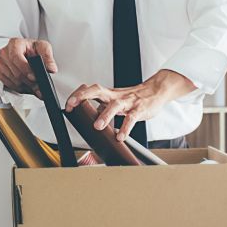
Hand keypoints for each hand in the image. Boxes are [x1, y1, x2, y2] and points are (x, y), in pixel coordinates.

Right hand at [0, 38, 57, 97]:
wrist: (28, 52)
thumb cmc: (34, 48)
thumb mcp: (44, 48)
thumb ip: (48, 57)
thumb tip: (51, 68)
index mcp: (15, 44)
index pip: (16, 57)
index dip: (25, 69)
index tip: (34, 78)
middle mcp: (5, 52)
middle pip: (16, 72)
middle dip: (29, 82)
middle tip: (40, 88)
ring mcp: (1, 63)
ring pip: (13, 80)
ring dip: (25, 87)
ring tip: (36, 88)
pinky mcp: (0, 72)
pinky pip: (9, 84)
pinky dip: (20, 88)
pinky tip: (28, 87)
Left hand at [65, 70, 195, 140]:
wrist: (157, 91)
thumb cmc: (136, 97)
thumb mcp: (117, 100)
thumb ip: (104, 106)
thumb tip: (90, 115)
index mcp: (109, 94)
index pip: (90, 89)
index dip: (78, 95)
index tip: (69, 104)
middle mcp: (116, 96)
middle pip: (97, 90)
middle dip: (83, 96)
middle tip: (73, 105)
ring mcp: (128, 102)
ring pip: (115, 105)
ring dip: (105, 115)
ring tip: (98, 126)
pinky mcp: (140, 109)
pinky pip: (132, 118)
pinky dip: (126, 127)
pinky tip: (121, 136)